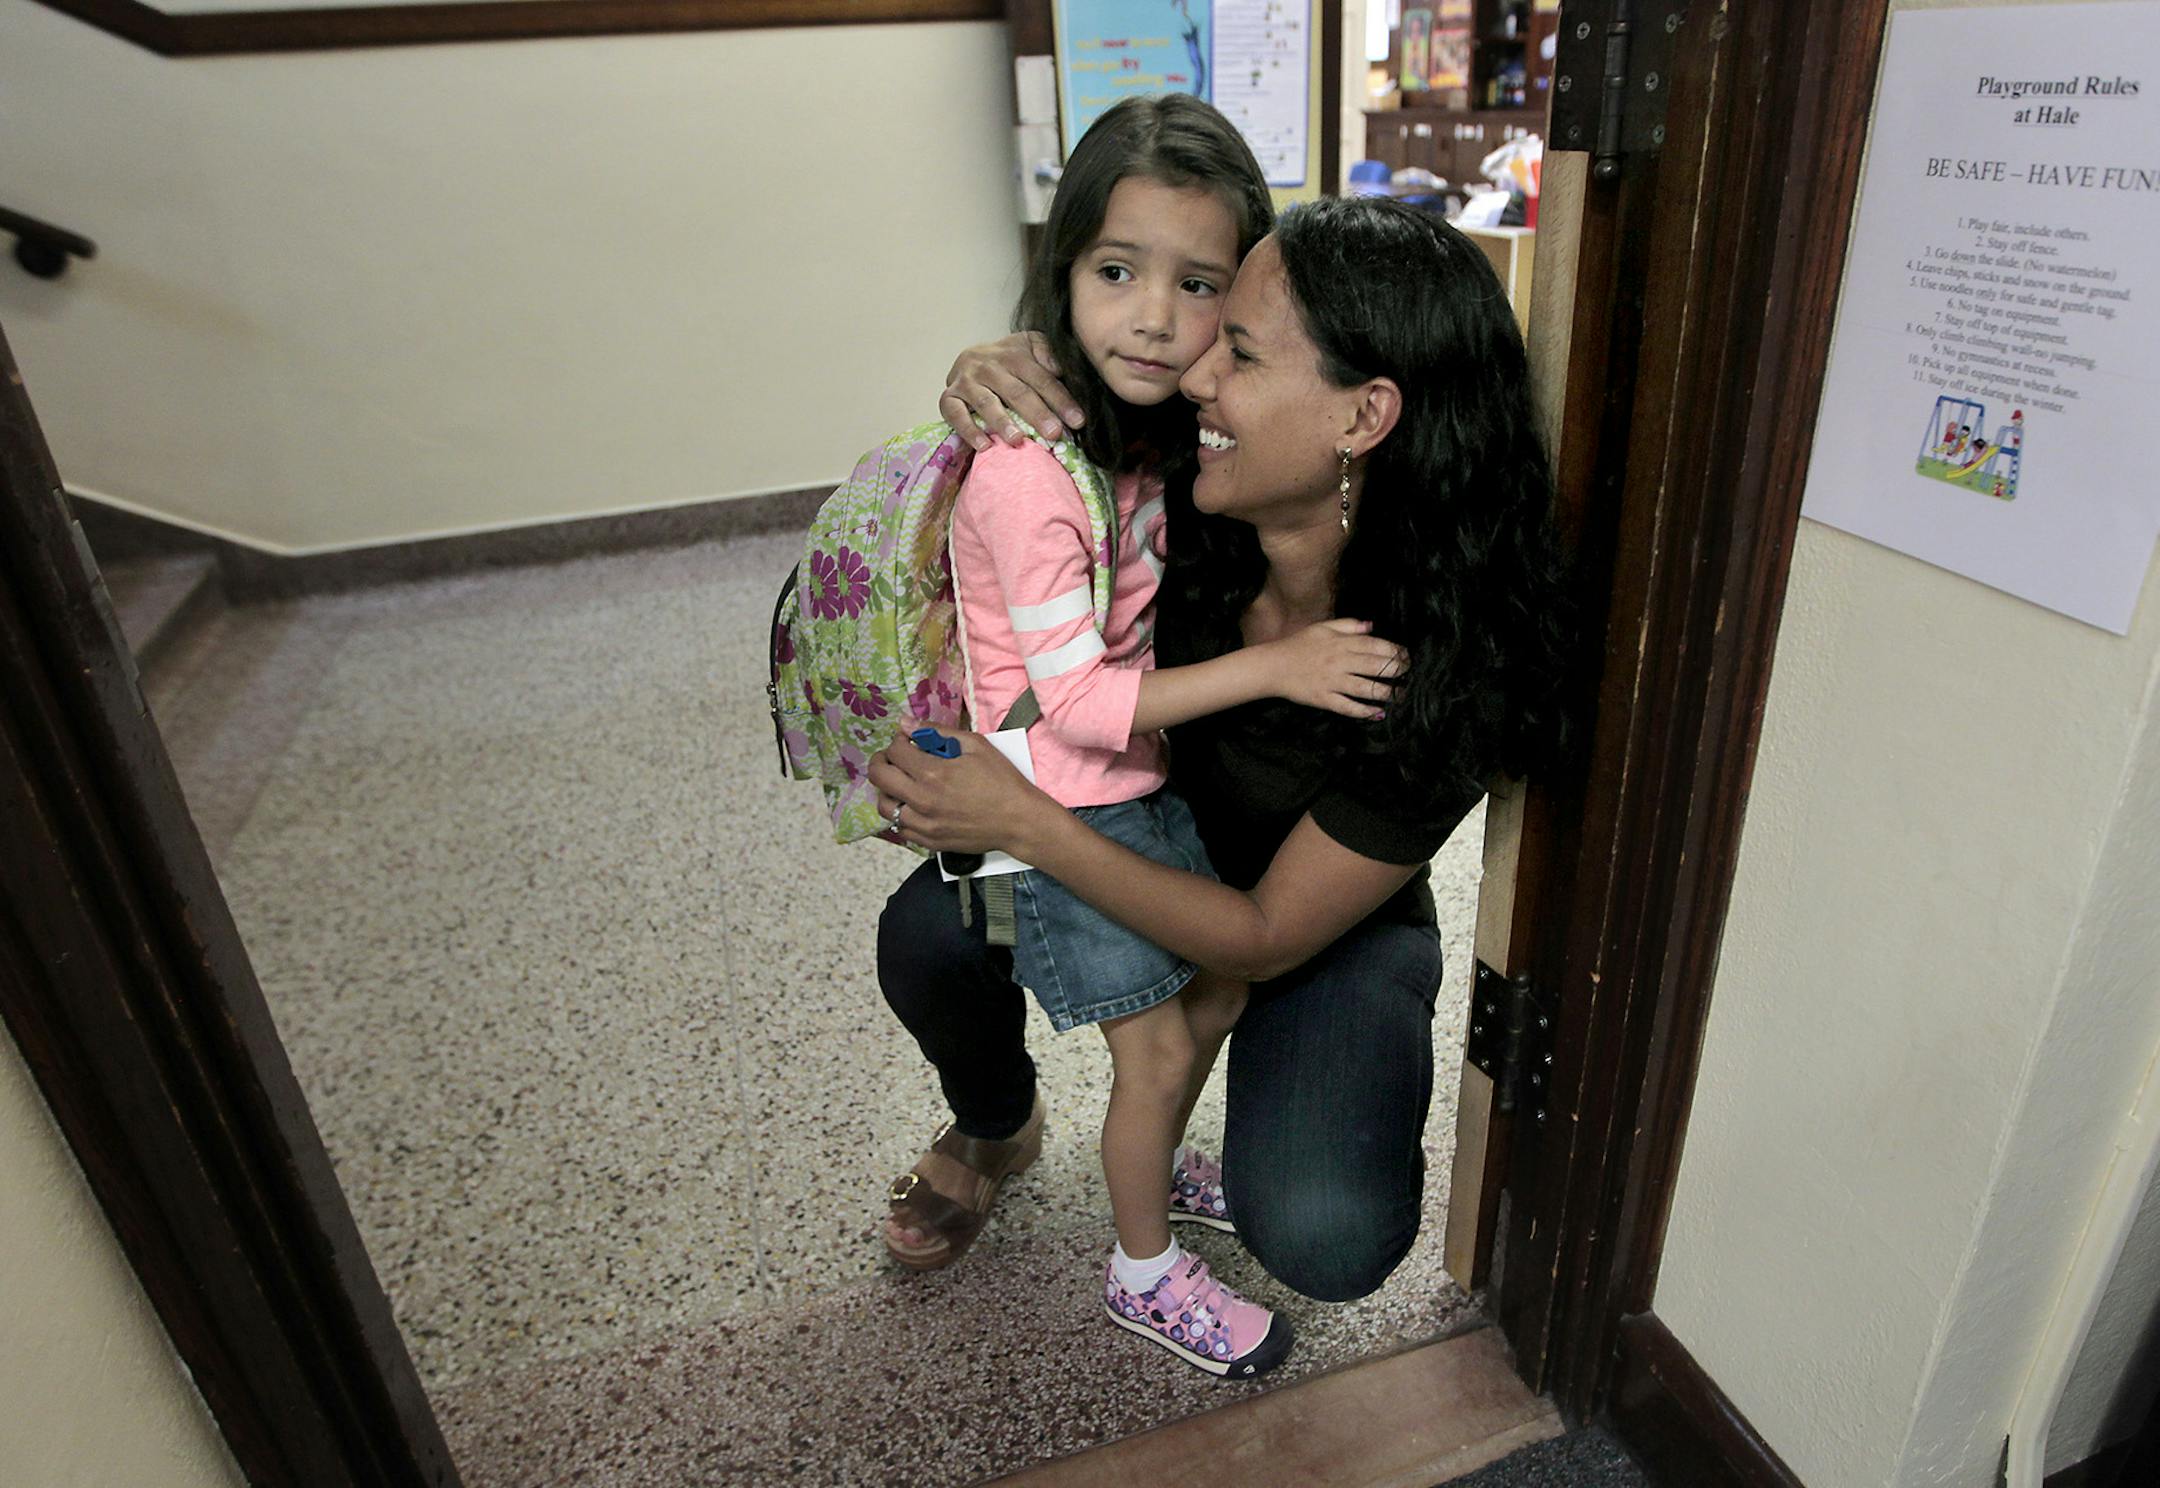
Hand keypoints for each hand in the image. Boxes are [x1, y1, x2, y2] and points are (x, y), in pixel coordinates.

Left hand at [867, 731, 1059, 854]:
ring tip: (901, 783)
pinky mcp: (929, 840)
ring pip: (884, 806)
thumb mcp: (975, 745)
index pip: (894, 752)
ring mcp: (924, 823)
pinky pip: (899, 828)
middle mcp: (922, 799)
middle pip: (879, 778)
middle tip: (893, 758)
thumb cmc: (1001, 780)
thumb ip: (938, 732)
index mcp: (933, 772)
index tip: (907, 741)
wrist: (1018, 821)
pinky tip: (912, 806)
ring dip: (888, 790)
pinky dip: (900, 814)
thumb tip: (906, 723)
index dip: (897, 741)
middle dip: (882, 761)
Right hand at [939, 332, 1084, 450]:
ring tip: (1017, 440)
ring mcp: (966, 381)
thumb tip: (1060, 367)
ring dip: (1002, 422)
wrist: (971, 357)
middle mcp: (987, 365)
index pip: (1041, 378)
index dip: (1061, 399)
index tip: (1078, 421)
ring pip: (986, 402)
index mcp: (1013, 353)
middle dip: (1037, 413)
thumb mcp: (1030, 347)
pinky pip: (956, 415)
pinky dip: (969, 431)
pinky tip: (984, 445)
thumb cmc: (1009, 359)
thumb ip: (1048, 353)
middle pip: (1016, 391)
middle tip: (1054, 434)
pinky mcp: (948, 397)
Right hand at [1261, 619, 1407, 720]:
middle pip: (1374, 666)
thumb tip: (1372, 626)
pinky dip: (1364, 711)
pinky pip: (1347, 707)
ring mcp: (1332, 682)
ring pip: (1365, 688)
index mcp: (1340, 643)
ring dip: (1385, 693)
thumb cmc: (1298, 645)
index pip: (1374, 645)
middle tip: (1407, 675)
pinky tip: (1378, 713)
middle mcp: (1339, 662)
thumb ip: (1348, 625)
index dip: (1394, 651)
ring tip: (1399, 696)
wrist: (1273, 666)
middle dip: (1396, 671)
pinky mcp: (1324, 699)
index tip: (1406, 656)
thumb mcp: (1323, 628)